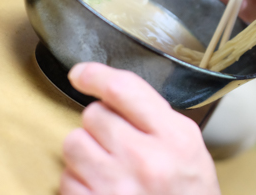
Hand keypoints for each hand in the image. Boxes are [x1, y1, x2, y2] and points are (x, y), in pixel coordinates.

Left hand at [60, 63, 219, 194]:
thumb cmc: (190, 194)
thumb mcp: (190, 148)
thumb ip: (155, 118)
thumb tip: (111, 92)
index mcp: (175, 137)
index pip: (125, 89)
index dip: (96, 75)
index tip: (81, 73)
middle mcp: (145, 159)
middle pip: (94, 114)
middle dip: (100, 124)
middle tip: (117, 142)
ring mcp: (116, 187)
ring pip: (73, 142)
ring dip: (85, 150)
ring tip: (107, 166)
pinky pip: (65, 179)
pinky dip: (77, 181)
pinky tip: (100, 189)